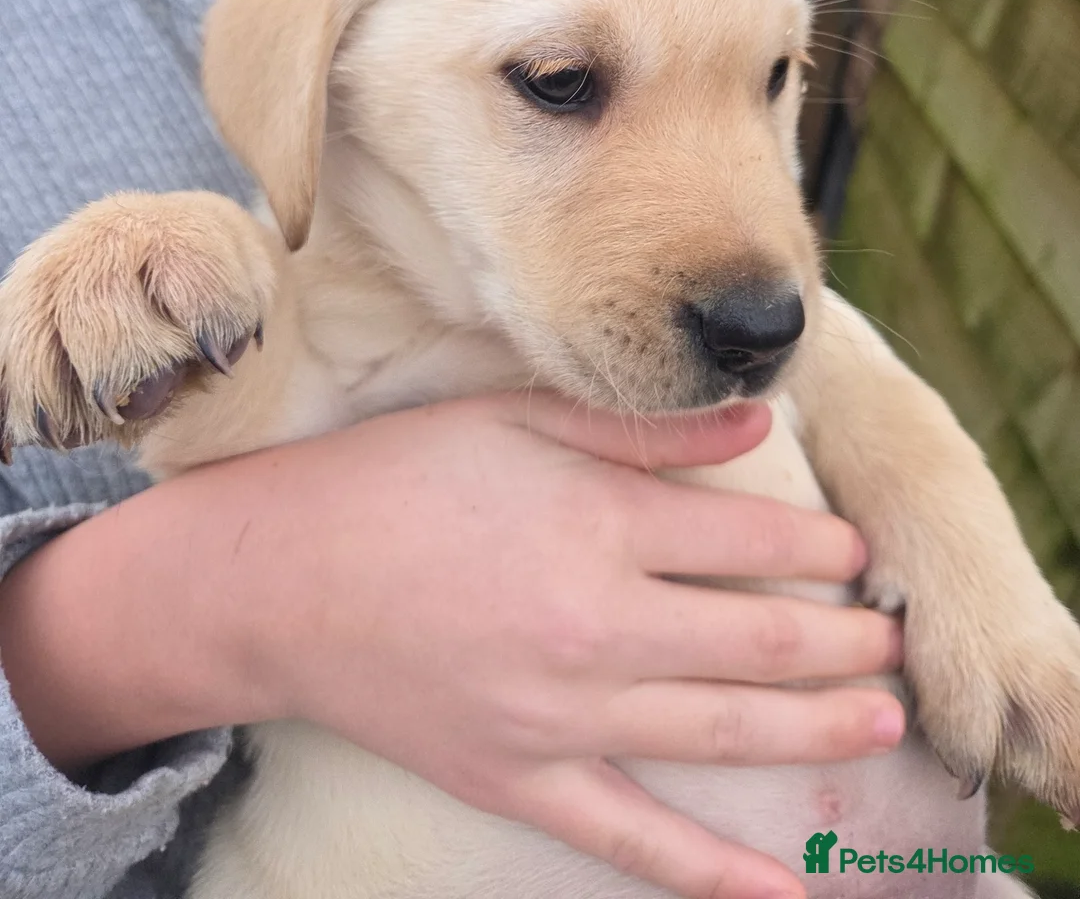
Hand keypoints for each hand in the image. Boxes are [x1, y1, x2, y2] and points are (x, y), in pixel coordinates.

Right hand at [0, 394, 902, 898]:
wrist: (282, 579)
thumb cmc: (398, 479)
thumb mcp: (515, 417)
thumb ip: (641, 427)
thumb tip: (757, 427)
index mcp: (598, 525)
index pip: (753, 544)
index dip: (824, 551)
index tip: (859, 551)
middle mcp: (596, 626)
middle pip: (761, 642)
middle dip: (846, 639)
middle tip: (895, 637)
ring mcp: (562, 717)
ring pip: (727, 735)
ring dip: (820, 729)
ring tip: (881, 718)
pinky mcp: (523, 781)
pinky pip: (634, 842)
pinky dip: (715, 879)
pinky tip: (784, 898)